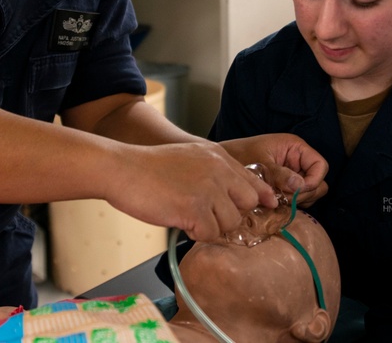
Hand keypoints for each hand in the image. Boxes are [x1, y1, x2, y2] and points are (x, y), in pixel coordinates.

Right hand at [103, 141, 278, 241]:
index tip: (269, 204)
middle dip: (232, 214)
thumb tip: (231, 197)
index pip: (253, 179)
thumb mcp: (189, 157)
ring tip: (188, 215)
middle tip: (210, 215)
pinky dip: (195, 233)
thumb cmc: (150, 168)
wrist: (123, 169)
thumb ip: (213, 172)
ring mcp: (208, 189)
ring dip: (211, 226)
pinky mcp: (195, 209)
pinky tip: (180, 220)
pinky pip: (210, 234)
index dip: (261, 195)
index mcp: (217, 156)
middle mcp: (218, 170)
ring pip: (230, 223)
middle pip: (248, 203)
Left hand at [219, 134, 328, 206]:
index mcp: (295, 147)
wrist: (220, 165)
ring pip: (309, 193)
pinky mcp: (285, 186)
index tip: (298, 190)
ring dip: (296, 200)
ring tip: (277, 198)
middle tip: (284, 197)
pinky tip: (274, 201)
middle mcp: (297, 160)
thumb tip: (300, 185)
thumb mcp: (260, 163)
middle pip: (318, 182)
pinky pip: (297, 199)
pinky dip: (289, 203)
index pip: (320, 165)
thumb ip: (280, 174)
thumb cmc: (238, 155)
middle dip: (304, 193)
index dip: (314, 180)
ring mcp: (292, 175)